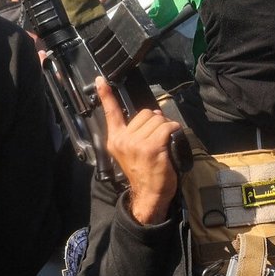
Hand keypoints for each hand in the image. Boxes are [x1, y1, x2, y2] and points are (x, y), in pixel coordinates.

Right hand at [96, 76, 180, 224]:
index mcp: (115, 139)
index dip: (106, 95)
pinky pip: (168, 127)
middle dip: (155, 122)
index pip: (110, 113)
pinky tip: (171, 143)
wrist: (148, 195)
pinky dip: (174, 132)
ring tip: (163, 144)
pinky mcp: (152, 147)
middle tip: (157, 139)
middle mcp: (123, 139)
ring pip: (159, 120)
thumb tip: (153, 114)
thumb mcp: (130, 152)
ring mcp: (137, 143)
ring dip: (166, 128)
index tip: (100, 80)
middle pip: (145, 113)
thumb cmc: (143, 174)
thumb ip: (134, 133)